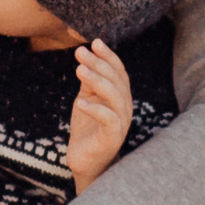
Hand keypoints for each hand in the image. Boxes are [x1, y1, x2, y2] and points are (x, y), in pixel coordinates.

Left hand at [67, 38, 133, 189]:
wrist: (85, 162)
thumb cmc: (87, 130)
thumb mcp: (86, 100)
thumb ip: (89, 82)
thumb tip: (84, 58)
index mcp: (120, 97)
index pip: (119, 72)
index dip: (109, 56)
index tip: (94, 42)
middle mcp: (125, 108)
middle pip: (116, 80)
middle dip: (98, 64)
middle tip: (80, 52)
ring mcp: (121, 123)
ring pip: (115, 96)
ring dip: (97, 81)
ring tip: (79, 70)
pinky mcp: (112, 138)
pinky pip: (108, 119)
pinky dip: (95, 108)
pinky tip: (80, 101)